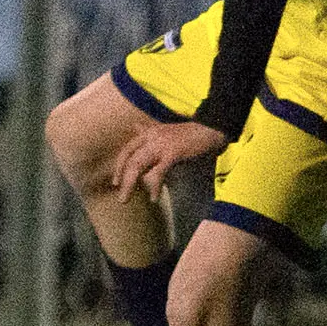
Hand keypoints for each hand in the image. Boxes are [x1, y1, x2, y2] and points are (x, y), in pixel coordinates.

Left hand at [109, 120, 227, 199]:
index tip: (116, 181)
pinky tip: (154, 197)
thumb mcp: (165, 132)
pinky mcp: (172, 153)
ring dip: (129, 184)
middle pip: (129, 158)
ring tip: (125, 198)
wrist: (210, 128)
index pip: (127, 150)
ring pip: (137, 165)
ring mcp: (161, 144)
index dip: (119, 166)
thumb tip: (135, 127)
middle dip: (121, 178)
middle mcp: (151, 137)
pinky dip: (154, 186)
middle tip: (120, 195)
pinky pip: (158, 172)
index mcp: (148, 133)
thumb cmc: (189, 134)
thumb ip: (150, 132)